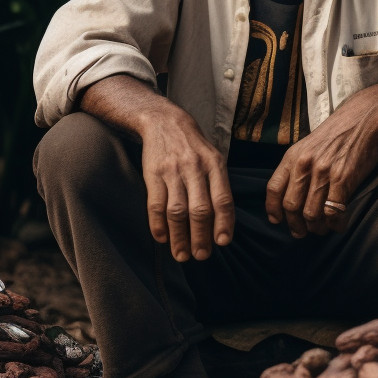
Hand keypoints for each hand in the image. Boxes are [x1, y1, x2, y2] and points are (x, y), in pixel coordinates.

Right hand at [137, 108, 234, 261]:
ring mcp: (173, 171)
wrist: (164, 121)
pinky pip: (156, 204)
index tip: (222, 242)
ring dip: (179, 237)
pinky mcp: (153, 174)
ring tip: (181, 255)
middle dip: (201, 237)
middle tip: (201, 255)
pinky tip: (161, 238)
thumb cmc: (194, 147)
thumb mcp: (213, 159)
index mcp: (215, 165)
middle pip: (199, 210)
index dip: (223, 223)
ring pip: (177, 211)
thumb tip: (224, 223)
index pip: (222, 199)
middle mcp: (195, 168)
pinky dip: (158, 225)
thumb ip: (219, 186)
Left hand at [266, 93, 377, 236]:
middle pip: (291, 206)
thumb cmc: (336, 135)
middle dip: (296, 225)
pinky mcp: (343, 179)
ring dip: (316, 228)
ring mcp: (323, 172)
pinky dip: (335, 224)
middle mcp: (304, 165)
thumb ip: (297, 168)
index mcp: (293, 157)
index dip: (273, 209)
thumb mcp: (308, 146)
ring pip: (311, 213)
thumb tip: (290, 196)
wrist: (363, 120)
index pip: (273, 189)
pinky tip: (339, 225)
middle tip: (302, 232)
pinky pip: (333, 212)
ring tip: (322, 229)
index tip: (277, 220)